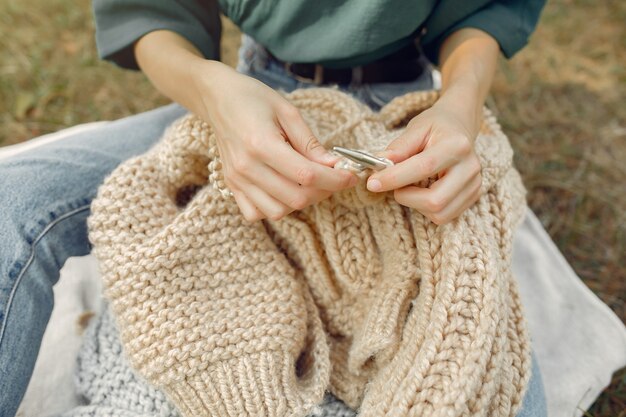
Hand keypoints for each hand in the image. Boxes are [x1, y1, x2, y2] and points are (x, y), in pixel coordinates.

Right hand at [193, 63, 357, 221]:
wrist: (219, 99)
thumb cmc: (254, 99)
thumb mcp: (288, 112)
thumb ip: (311, 143)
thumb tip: (334, 166)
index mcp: (261, 144)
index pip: (307, 175)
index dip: (334, 180)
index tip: (349, 176)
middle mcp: (246, 167)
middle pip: (296, 198)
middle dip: (323, 192)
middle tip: (333, 178)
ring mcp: (236, 180)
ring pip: (278, 211)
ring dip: (301, 202)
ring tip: (309, 184)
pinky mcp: (231, 186)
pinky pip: (256, 213)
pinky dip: (275, 208)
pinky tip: (284, 190)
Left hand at [366, 102, 481, 224]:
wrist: (459, 127)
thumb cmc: (436, 127)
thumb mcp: (416, 128)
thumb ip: (398, 148)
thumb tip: (379, 165)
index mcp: (457, 145)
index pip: (424, 168)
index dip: (395, 178)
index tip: (373, 183)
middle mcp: (470, 167)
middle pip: (434, 200)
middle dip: (406, 198)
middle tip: (395, 186)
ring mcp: (475, 184)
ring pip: (439, 213)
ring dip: (416, 205)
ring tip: (410, 188)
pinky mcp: (473, 196)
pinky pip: (445, 216)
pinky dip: (427, 209)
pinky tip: (423, 192)